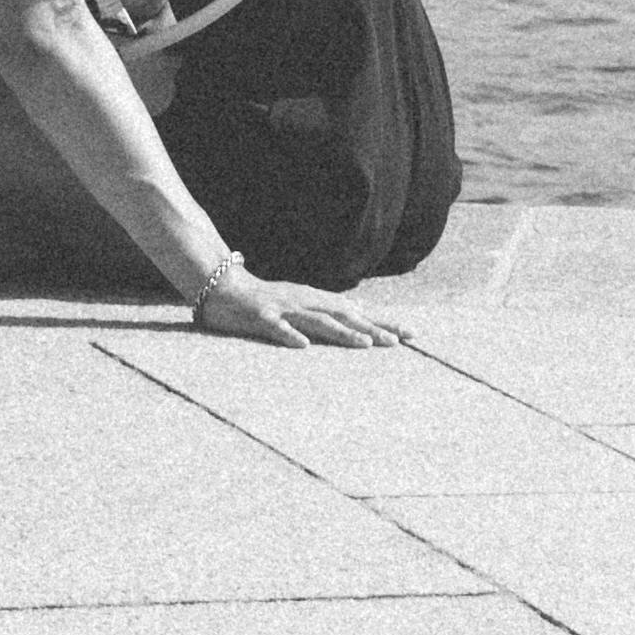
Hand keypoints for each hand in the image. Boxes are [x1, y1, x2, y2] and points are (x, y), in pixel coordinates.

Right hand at [192, 273, 409, 350]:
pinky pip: (276, 327)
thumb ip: (326, 318)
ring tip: (364, 344)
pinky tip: (303, 346)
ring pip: (317, 321)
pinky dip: (290, 335)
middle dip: (372, 329)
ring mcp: (284, 308)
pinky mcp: (260, 316)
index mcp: (316, 301)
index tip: (411, 334)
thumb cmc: (266, 303)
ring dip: (342, 332)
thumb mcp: (301, 309)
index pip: (356, 313)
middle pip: (344, 316)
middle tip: (398, 342)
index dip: (383, 322)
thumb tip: (359, 329)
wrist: (223, 288)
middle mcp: (305, 302)